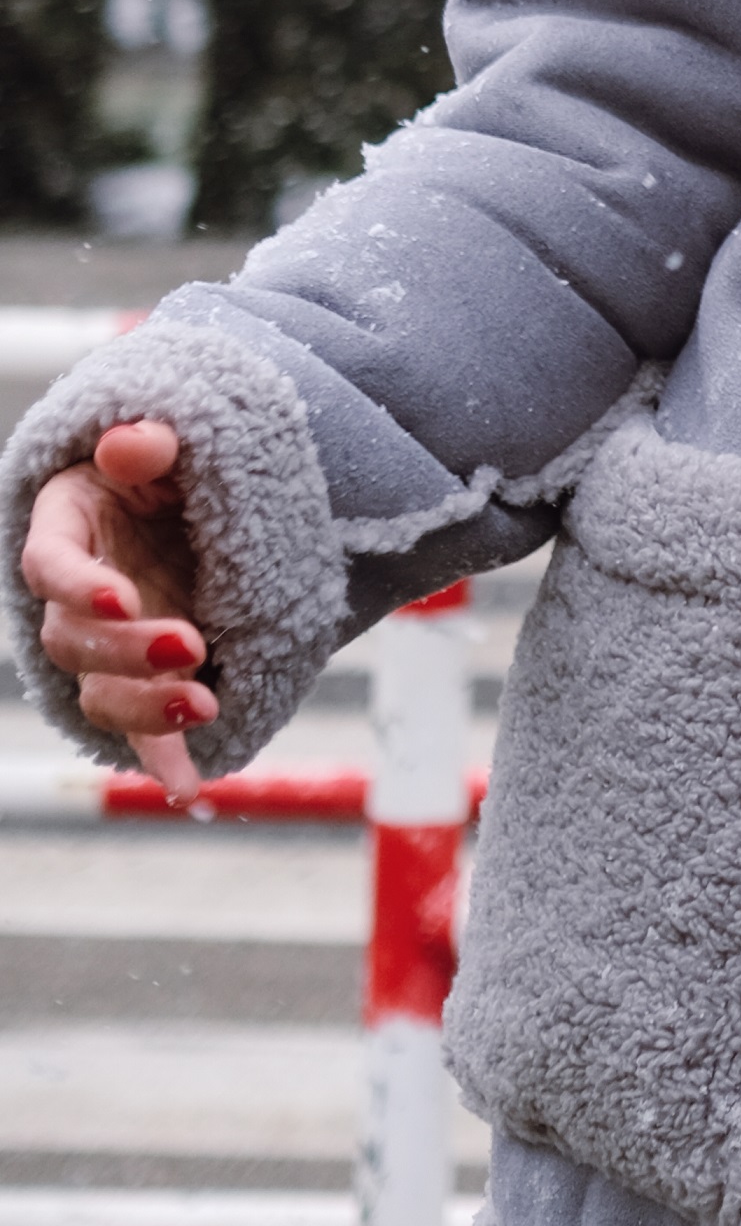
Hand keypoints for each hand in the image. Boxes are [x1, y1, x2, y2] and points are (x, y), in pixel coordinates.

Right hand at [25, 421, 211, 794]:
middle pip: (72, 641)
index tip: (121, 596)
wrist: (204, 500)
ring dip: (145, 709)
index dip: (76, 585)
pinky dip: (162, 759)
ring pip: (100, 692)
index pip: (48, 564)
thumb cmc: (175, 463)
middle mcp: (78, 596)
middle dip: (127, 653)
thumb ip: (151, 443)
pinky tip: (186, 784)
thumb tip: (133, 445)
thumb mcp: (169, 441)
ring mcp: (111, 644)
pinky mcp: (147, 679)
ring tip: (206, 704)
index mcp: (67, 527)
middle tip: (191, 646)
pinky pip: (144, 731)